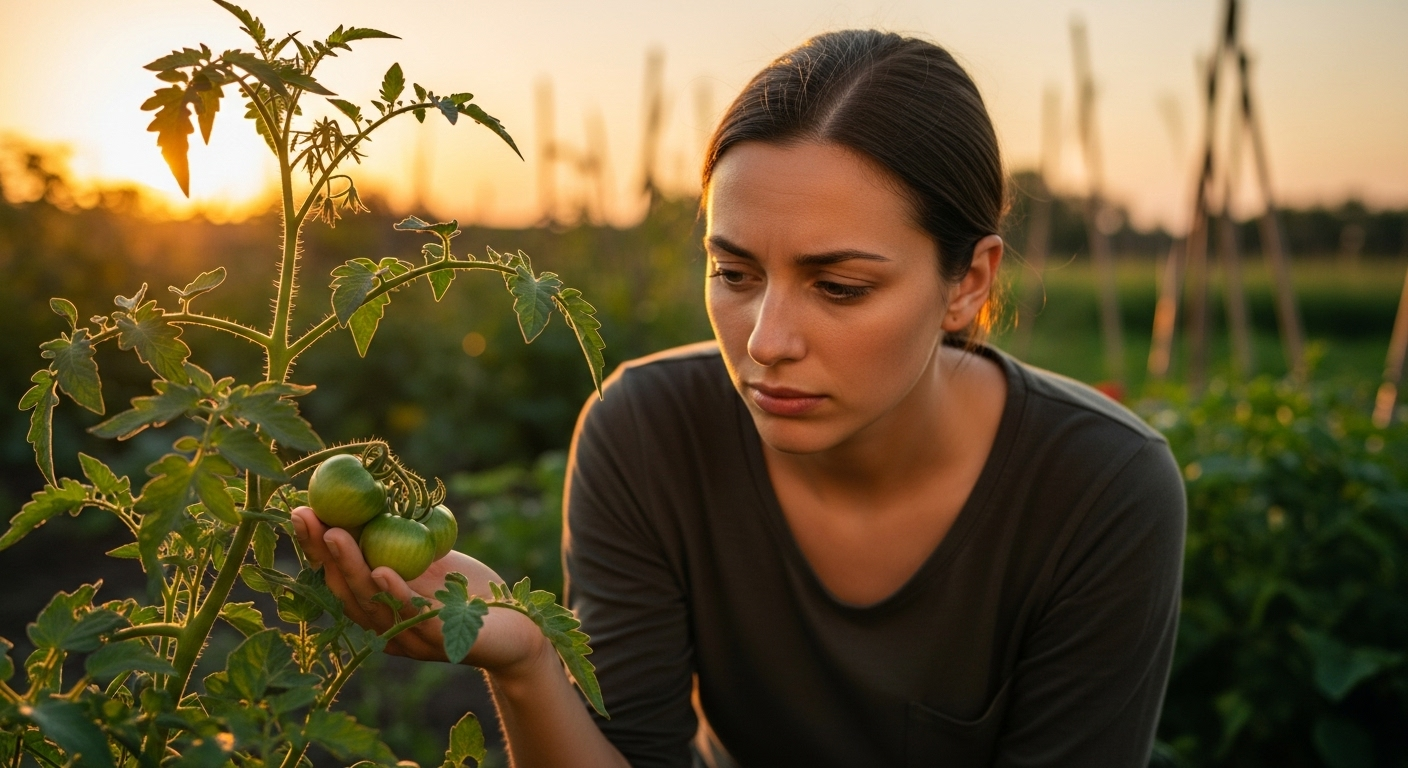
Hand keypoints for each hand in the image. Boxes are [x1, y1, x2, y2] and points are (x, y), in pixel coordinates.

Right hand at [291, 506, 549, 677]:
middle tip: (308, 518)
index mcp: (378, 607)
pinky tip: (382, 571)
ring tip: (336, 535)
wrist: (518, 628)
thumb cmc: (467, 591)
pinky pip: (416, 618)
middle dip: (324, 553)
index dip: (316, 547)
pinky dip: (396, 594)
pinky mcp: (445, 641)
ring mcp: (412, 638)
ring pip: (373, 604)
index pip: (339, 576)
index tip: (301, 512)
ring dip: (352, 567)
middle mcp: (386, 627)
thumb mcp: (430, 558)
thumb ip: (400, 538)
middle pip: (347, 590)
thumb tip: (371, 493)